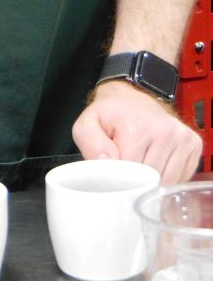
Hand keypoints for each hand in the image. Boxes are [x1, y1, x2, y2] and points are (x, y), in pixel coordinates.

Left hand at [72, 81, 201, 184]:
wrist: (129, 98)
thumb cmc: (108, 115)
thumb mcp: (86, 124)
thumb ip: (90, 145)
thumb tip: (107, 163)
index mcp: (138, 129)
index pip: (131, 174)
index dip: (119, 179)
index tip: (112, 173)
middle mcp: (165, 133)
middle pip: (150, 180)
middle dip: (135, 181)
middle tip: (124, 167)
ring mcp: (183, 138)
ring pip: (167, 182)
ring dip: (152, 182)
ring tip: (139, 163)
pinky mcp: (193, 144)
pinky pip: (180, 177)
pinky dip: (166, 178)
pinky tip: (154, 165)